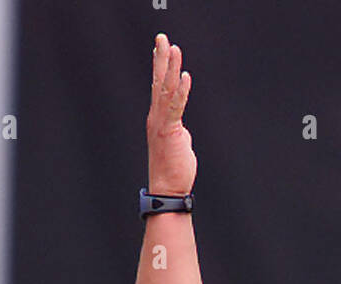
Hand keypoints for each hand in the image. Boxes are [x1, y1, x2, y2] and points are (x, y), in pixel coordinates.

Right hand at [147, 33, 195, 195]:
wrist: (167, 189)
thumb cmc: (173, 170)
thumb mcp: (177, 144)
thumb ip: (178, 130)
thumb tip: (182, 129)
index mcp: (158, 118)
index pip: (157, 87)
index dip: (159, 66)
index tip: (160, 48)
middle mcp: (156, 117)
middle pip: (158, 82)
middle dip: (161, 58)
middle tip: (162, 38)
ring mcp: (162, 123)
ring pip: (165, 90)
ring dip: (170, 68)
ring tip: (174, 48)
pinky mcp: (171, 131)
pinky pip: (176, 107)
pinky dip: (181, 90)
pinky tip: (185, 76)